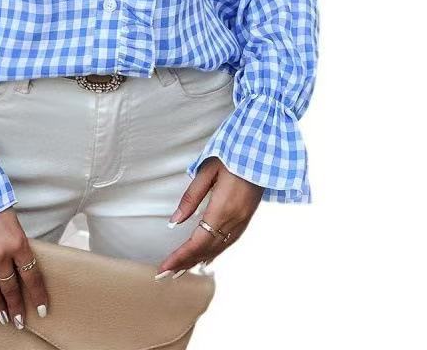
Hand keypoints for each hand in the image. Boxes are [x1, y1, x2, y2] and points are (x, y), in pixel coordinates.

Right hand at [0, 206, 47, 329]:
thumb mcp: (12, 221)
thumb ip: (16, 242)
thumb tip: (21, 263)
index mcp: (17, 241)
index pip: (32, 275)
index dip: (37, 294)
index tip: (41, 309)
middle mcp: (0, 252)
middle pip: (11, 286)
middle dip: (16, 306)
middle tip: (19, 321)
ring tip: (3, 318)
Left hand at [156, 157, 263, 277]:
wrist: (262, 151)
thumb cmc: (231, 156)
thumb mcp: (206, 171)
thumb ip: (190, 198)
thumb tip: (174, 223)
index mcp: (222, 208)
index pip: (197, 241)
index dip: (180, 257)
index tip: (164, 268)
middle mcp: (234, 219)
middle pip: (206, 249)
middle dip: (185, 263)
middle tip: (165, 275)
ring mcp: (243, 220)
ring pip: (218, 248)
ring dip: (198, 260)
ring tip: (181, 271)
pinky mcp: (247, 217)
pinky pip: (229, 242)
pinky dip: (214, 253)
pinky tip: (206, 259)